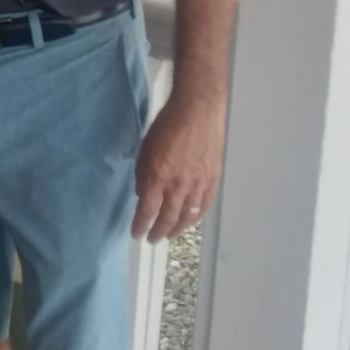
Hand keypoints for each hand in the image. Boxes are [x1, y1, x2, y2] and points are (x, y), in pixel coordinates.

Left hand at [132, 83, 226, 241]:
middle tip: (152, 239)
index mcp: (158, 177)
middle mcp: (179, 185)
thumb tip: (143, 195)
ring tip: (169, 234)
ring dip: (177, 229)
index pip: (147, 211)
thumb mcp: (145, 149)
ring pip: (188, 216)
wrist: (198, 110)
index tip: (136, 234)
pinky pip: (204, 206)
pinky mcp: (213, 180)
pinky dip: (196, 217)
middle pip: (168, 218)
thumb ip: (143, 174)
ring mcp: (199, 184)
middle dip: (158, 232)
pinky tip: (189, 220)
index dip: (141, 225)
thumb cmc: (167, 124)